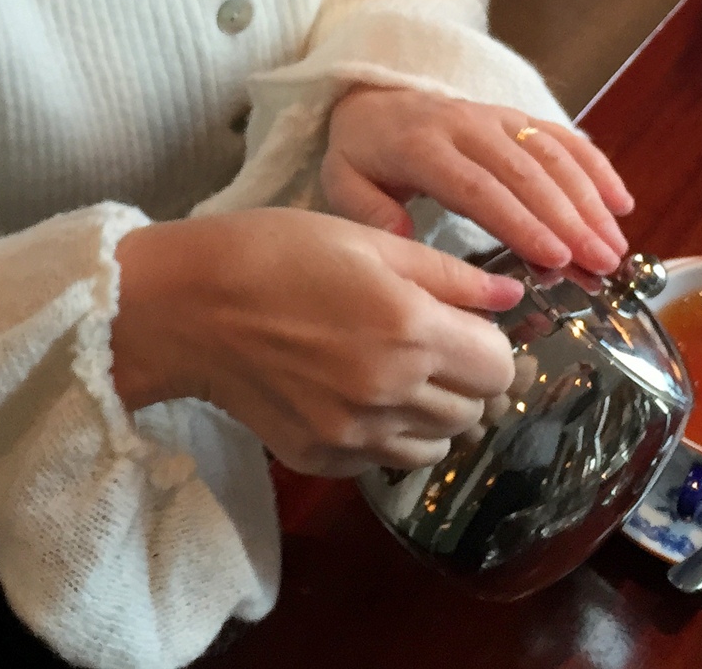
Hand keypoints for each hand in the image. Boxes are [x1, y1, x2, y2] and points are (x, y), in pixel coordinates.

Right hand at [112, 210, 520, 475]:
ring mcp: (355, 435)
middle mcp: (391, 392)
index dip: (489, 344)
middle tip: (429, 344)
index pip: (499, 367)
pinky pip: (384, 460)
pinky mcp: (321, 460)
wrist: (190, 304)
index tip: (464, 325)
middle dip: (464, 378)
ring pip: (436, 444)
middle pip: (474, 411)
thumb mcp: (367, 241)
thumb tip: (511, 294)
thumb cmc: (279, 251)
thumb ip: (448, 274)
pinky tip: (354, 393)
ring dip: (432, 412)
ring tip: (394, 370)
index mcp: (410, 329)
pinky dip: (386, 434)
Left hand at [321, 85, 634, 273]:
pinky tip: (622, 200)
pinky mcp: (515, 115)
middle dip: (568, 219)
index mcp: (422, 147)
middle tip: (600, 262)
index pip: (477, 187)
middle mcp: (466, 126)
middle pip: (525, 173)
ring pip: (551, 154)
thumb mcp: (343, 181)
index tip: (554, 257)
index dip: (519, 221)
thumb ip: (369, 212)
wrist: (372, 100)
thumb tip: (402, 241)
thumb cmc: (363, 153)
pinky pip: (560, 135)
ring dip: (589, 199)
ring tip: (615, 245)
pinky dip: (595, 164)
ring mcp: (495, 117)